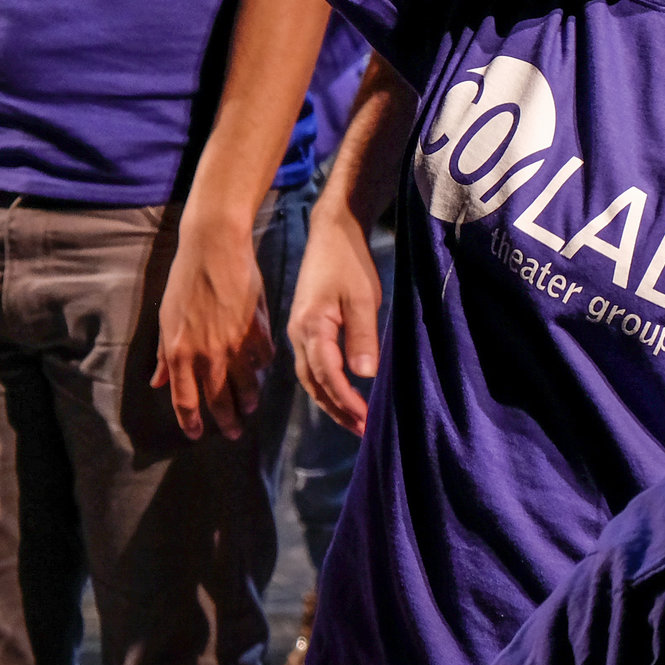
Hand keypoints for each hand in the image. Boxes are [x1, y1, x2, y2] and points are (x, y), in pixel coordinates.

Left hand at [151, 215, 273, 440]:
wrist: (214, 248)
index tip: (197, 434)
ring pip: (248, 387)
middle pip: (220, 401)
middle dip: (228, 422)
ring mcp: (236, 345)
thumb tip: (158, 382)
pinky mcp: (258, 331)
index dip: (191, 422)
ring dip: (250, 401)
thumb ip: (164, 355)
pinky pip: (264, 360)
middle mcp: (208, 356)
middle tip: (234, 432)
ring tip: (251, 406)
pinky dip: (263, 367)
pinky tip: (262, 368)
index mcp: (180, 353)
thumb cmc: (185, 279)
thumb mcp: (166, 317)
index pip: (185, 400)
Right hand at [290, 194, 383, 434]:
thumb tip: (364, 375)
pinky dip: (325, 385)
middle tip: (362, 432)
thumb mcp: (363, 298)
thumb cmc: (350, 262)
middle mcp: (298, 334)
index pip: (328, 375)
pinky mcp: (304, 327)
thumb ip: (362, 336)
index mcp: (311, 327)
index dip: (346, 401)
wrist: (332, 232)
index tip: (365, 421)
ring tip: (354, 422)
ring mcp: (298, 331)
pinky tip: (339, 394)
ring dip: (330, 401)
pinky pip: (311, 366)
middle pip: (313, 383)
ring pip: (310, 378)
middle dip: (337, 410)